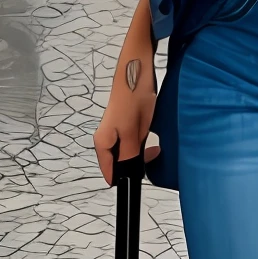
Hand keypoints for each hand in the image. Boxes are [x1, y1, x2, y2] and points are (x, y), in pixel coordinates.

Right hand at [93, 41, 158, 182]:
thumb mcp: (132, 133)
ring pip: (131, 154)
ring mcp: (119, 133)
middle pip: (121, 164)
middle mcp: (108, 140)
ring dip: (144, 154)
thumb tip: (128, 174)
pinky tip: (154, 139)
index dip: (124, 180)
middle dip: (138, 165)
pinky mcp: (129, 127)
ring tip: (154, 148)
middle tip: (151, 157)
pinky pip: (138, 144)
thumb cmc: (132, 98)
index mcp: (102, 143)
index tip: (136, 184)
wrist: (139, 74)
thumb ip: (129, 155)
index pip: (110, 173)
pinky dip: (147, 144)